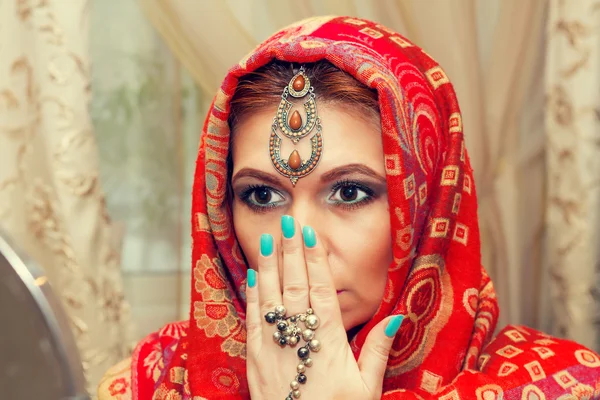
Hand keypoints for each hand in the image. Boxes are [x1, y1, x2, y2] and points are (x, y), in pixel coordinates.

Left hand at [245, 215, 403, 399]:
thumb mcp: (368, 388)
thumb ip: (378, 349)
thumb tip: (397, 316)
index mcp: (329, 342)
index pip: (321, 290)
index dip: (313, 260)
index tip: (309, 235)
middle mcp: (299, 339)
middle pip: (294, 286)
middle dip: (290, 252)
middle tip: (288, 223)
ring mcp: (273, 348)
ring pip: (270, 297)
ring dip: (270, 265)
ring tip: (270, 239)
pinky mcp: (254, 360)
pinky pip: (252, 320)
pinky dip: (253, 295)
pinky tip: (253, 275)